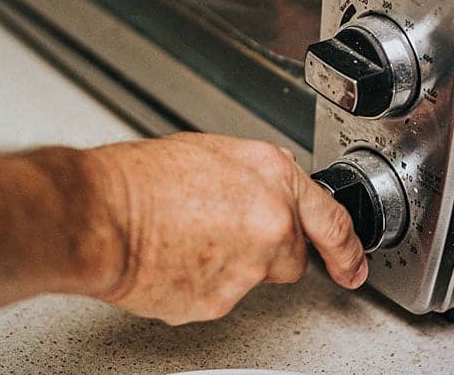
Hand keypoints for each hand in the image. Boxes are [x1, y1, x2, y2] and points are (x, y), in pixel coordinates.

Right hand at [77, 132, 367, 324]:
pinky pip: (219, 296)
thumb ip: (256, 176)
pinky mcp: (219, 302)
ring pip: (253, 278)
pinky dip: (201, 284)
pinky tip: (176, 258)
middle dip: (268, 251)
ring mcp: (248, 268)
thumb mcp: (214, 152)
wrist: (99, 214)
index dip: (347, 249)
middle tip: (225, 234)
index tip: (354, 264)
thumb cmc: (140, 179)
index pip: (332, 221)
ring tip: (186, 238)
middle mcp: (271, 223)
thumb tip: (270, 190)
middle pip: (292, 257)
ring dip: (230, 265)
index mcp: (273, 178)